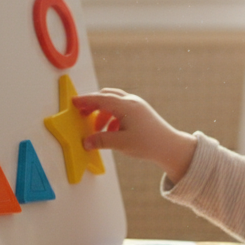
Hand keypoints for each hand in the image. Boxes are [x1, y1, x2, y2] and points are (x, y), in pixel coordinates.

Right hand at [72, 88, 196, 181]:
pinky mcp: (140, 112)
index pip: (100, 99)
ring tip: (97, 131)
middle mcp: (131, 102)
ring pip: (113, 104)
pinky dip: (112, 118)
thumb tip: (86, 142)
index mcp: (126, 106)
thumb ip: (101, 141)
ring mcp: (137, 106)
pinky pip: (121, 111)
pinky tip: (111, 133)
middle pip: (107, 97)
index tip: (73, 102)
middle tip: (82, 115)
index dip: (85, 100)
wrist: (171, 147)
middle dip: (93, 105)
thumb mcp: (121, 143)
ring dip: (102, 115)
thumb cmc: (149, 143)